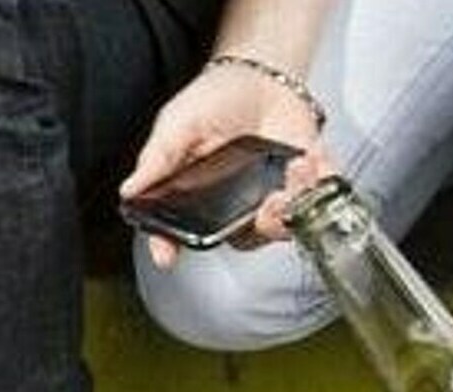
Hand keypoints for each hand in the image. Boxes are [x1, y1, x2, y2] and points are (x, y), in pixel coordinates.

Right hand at [120, 64, 330, 267]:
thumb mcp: (178, 123)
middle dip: (259, 224)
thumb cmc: (214, 98)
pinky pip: (316, 204)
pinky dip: (321, 185)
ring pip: (280, 226)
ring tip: (295, 168)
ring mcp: (265, 199)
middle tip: (267, 202)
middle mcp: (229, 206)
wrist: (261, 75)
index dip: (170, 245)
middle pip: (240, 237)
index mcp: (193, 196)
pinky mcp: (300, 187)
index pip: (177, 231)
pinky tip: (311, 161)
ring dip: (293, 203)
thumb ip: (158, 158)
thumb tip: (131, 189)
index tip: (168, 255)